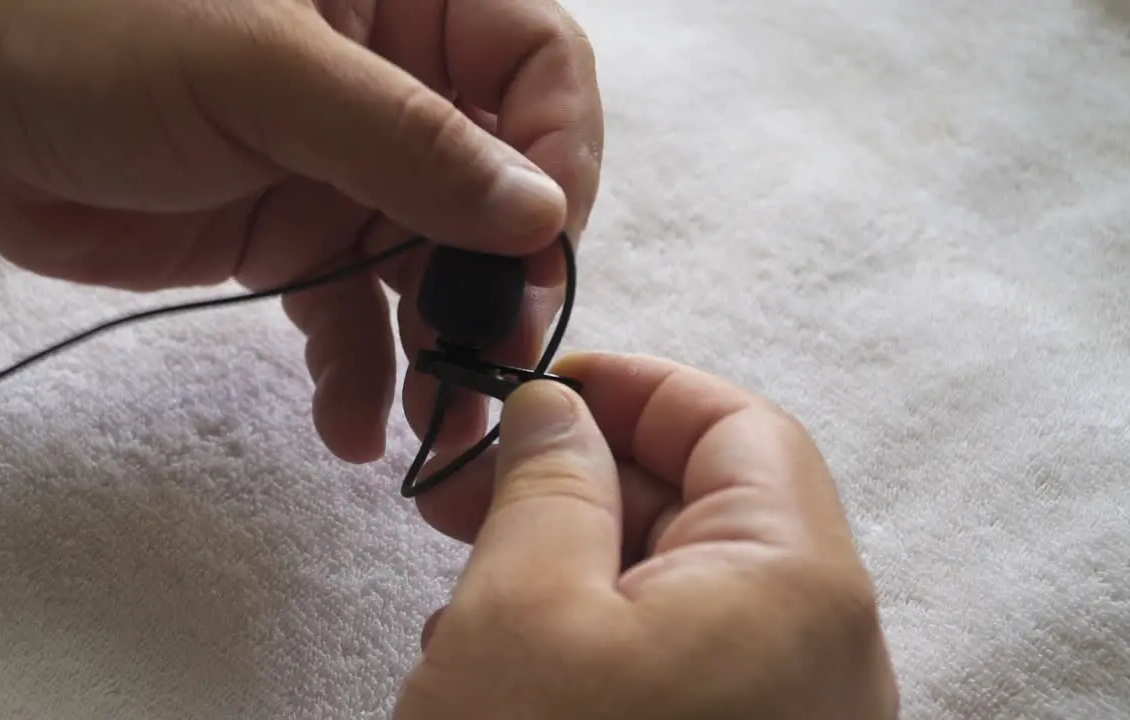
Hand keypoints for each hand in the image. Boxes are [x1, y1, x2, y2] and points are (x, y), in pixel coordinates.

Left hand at [0, 0, 601, 461]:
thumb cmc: (101, 36)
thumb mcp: (264, 73)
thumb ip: (406, 141)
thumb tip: (540, 214)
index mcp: (406, 9)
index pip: (538, 68)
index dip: (561, 152)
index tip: (542, 239)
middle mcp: (394, 96)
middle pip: (500, 188)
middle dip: (504, 277)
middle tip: (495, 353)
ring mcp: (348, 176)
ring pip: (434, 270)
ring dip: (443, 351)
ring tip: (438, 424)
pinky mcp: (296, 245)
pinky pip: (353, 318)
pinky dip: (359, 377)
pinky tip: (353, 430)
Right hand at [401, 352, 899, 718]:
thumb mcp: (522, 603)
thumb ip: (548, 477)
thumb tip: (554, 405)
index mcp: (796, 586)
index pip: (739, 426)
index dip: (638, 388)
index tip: (543, 382)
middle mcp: (819, 651)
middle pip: (711, 502)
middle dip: (585, 469)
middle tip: (475, 467)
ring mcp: (783, 714)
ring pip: (680, 581)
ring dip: (573, 547)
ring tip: (462, 550)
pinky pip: (673, 656)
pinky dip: (592, 623)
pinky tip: (502, 641)